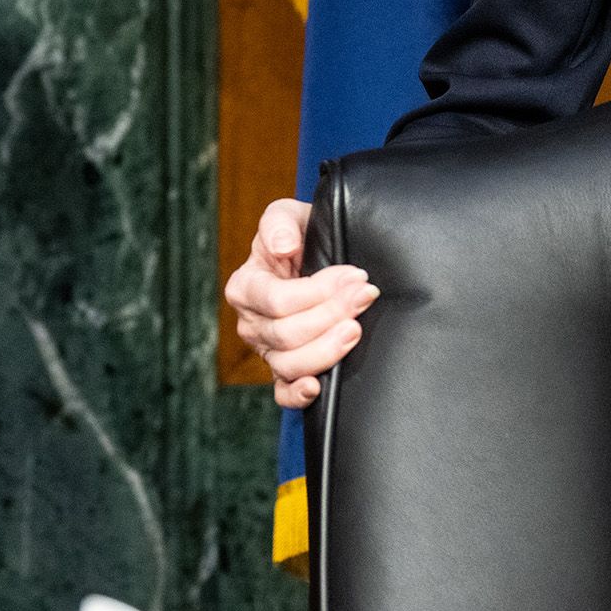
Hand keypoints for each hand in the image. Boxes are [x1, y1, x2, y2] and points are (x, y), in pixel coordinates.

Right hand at [223, 198, 376, 409]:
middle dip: (332, 315)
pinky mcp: (285, 372)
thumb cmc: (300, 237)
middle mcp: (251, 323)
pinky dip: (297, 394)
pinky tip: (317, 387)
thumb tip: (283, 247)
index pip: (278, 300)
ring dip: (326, 350)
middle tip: (365, 296)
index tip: (356, 276)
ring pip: (289, 365)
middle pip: (286, 334)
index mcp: (245, 286)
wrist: (316, 258)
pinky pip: (283, 393)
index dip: (319, 291)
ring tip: (355, 330)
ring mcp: (267, 351)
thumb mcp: (287, 216)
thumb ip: (279, 223)